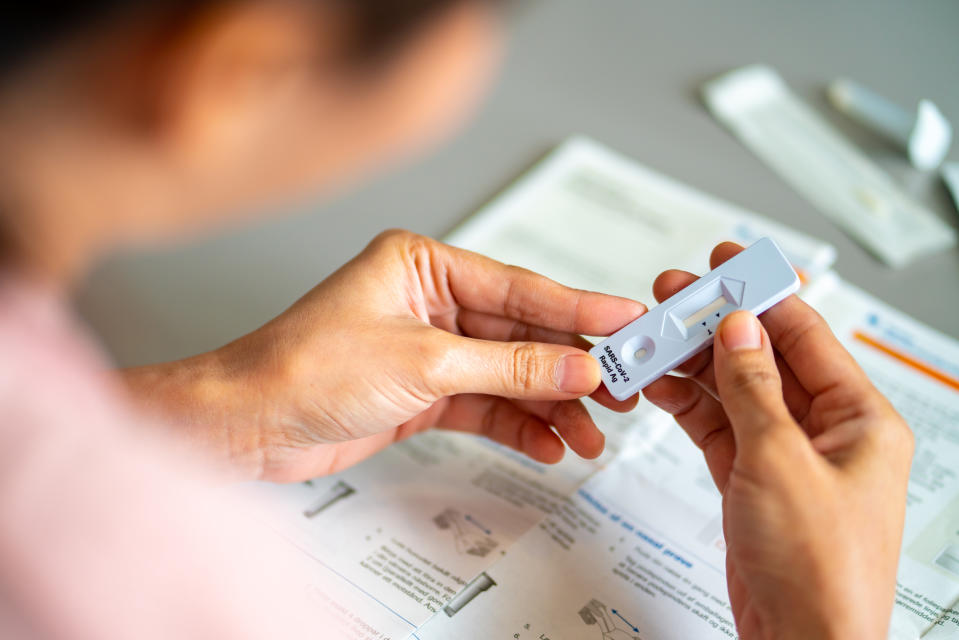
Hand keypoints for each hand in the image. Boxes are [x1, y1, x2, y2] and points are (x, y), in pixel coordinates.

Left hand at [122, 230, 643, 480]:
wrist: (247, 426)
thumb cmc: (303, 368)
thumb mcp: (423, 362)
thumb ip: (508, 366)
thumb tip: (575, 365)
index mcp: (423, 265)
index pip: (519, 286)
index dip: (579, 307)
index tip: (627, 320)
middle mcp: (428, 302)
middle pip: (520, 333)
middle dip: (570, 365)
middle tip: (622, 386)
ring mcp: (427, 350)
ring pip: (508, 374)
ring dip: (550, 404)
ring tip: (591, 430)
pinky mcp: (422, 393)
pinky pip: (485, 404)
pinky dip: (517, 424)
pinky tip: (548, 443)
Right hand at [643, 243, 912, 639]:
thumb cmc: (821, 569)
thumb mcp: (780, 461)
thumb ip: (754, 388)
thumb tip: (739, 329)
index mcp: (858, 418)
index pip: (806, 334)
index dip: (763, 293)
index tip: (728, 262)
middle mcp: (825, 431)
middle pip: (763, 358)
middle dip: (716, 326)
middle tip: (673, 298)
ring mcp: (785, 456)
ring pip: (733, 390)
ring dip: (692, 365)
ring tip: (652, 339)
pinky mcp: (753, 480)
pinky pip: (717, 425)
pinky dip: (686, 404)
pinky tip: (659, 384)